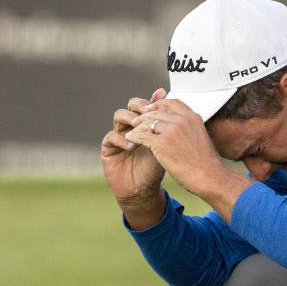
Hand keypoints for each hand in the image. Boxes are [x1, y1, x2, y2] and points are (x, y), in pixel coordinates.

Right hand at [101, 88, 167, 228]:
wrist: (143, 191)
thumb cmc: (155, 170)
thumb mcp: (164, 148)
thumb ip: (167, 131)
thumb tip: (179, 111)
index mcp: (146, 125)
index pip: (147, 106)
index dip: (153, 99)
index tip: (162, 94)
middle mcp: (131, 127)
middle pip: (131, 105)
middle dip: (139, 105)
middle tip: (147, 110)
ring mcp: (118, 135)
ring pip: (119, 116)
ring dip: (130, 119)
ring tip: (139, 127)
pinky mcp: (108, 148)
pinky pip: (111, 136)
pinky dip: (121, 139)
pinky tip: (131, 146)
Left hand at [125, 98, 251, 220]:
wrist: (209, 177)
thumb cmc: (207, 165)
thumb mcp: (201, 139)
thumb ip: (190, 131)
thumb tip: (183, 134)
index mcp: (192, 117)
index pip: (173, 103)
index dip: (160, 104)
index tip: (152, 109)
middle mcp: (182, 120)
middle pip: (158, 111)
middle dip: (145, 114)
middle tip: (136, 119)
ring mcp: (171, 130)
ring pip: (148, 122)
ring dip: (138, 125)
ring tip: (130, 130)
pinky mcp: (161, 143)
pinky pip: (142, 135)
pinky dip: (134, 136)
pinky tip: (129, 139)